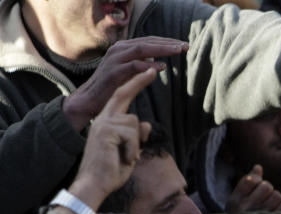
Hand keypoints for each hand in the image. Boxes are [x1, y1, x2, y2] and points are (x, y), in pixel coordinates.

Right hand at [63, 37, 187, 131]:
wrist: (90, 100)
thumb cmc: (111, 87)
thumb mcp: (129, 73)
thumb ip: (141, 65)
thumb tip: (156, 62)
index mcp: (123, 48)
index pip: (148, 41)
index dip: (166, 42)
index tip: (183, 45)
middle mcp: (119, 50)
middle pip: (147, 42)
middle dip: (168, 43)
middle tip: (185, 46)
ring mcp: (115, 59)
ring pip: (141, 49)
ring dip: (161, 49)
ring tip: (177, 51)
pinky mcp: (113, 72)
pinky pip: (133, 66)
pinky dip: (148, 65)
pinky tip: (161, 67)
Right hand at [68, 68, 157, 210]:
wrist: (94, 184)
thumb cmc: (111, 170)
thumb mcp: (130, 150)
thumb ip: (137, 136)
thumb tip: (147, 124)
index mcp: (108, 121)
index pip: (122, 98)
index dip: (135, 84)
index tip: (148, 72)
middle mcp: (103, 118)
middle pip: (122, 94)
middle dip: (138, 81)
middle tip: (152, 69)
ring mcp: (103, 123)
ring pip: (134, 122)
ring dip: (136, 144)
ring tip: (126, 157)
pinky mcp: (106, 131)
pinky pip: (132, 135)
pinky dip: (133, 150)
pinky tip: (124, 159)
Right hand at [227, 165, 280, 212]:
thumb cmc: (241, 213)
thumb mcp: (238, 197)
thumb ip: (248, 181)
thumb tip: (258, 167)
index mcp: (235, 200)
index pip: (251, 180)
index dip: (256, 179)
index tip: (253, 185)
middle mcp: (246, 209)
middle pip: (267, 186)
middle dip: (267, 188)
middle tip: (262, 195)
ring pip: (277, 195)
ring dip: (275, 197)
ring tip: (268, 202)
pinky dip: (280, 206)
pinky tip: (273, 210)